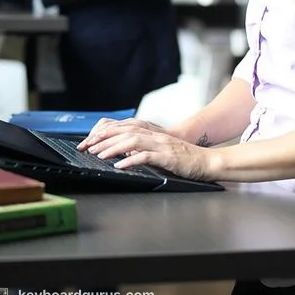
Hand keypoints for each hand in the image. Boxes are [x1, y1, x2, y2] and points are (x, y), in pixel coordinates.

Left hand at [77, 119, 216, 180]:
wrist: (207, 162)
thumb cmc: (184, 159)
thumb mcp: (159, 150)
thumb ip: (142, 149)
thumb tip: (122, 153)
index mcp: (151, 133)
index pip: (123, 128)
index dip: (104, 133)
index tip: (89, 141)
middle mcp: (154, 136)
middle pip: (124, 132)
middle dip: (103, 139)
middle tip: (87, 147)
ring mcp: (161, 145)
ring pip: (132, 141)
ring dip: (113, 148)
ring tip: (99, 155)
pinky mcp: (168, 157)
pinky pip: (147, 156)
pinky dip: (131, 160)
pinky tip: (120, 166)